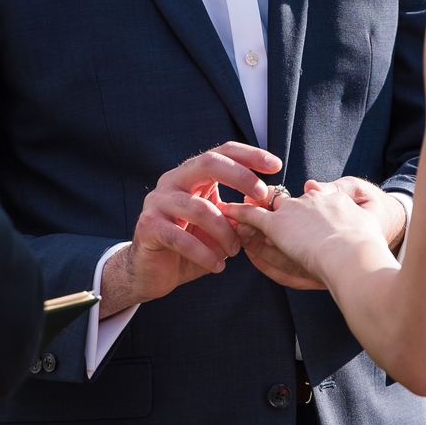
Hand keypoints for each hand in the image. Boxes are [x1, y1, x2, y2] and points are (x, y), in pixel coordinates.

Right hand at [102, 142, 282, 315]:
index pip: (222, 152)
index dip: (250, 155)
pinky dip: (204, 254)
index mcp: (192, 175)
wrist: (154, 272)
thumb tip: (269, 207)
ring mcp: (158, 201)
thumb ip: (240, 214)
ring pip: (199, 208)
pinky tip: (217, 266)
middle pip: (208, 163)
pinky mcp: (148, 226)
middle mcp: (173, 181)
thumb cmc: (193, 245)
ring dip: (224, 231)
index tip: (276, 165)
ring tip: (235, 251)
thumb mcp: (221, 227)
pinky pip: (181, 238)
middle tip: (262, 196)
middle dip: (240, 177)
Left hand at [237, 177, 404, 289]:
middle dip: (277, 206)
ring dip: (255, 210)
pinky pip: (253, 216)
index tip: (302, 212)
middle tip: (265, 209)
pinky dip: (238, 212)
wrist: (354, 256)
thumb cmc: (368, 248)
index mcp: (335, 201)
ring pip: (269, 208)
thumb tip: (353, 217)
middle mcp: (313, 201)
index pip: (315, 199)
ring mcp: (294, 211)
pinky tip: (227, 212)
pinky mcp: (277, 225)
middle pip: (290, 202)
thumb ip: (356, 216)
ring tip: (242, 214)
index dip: (306, 207)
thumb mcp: (369, 225)